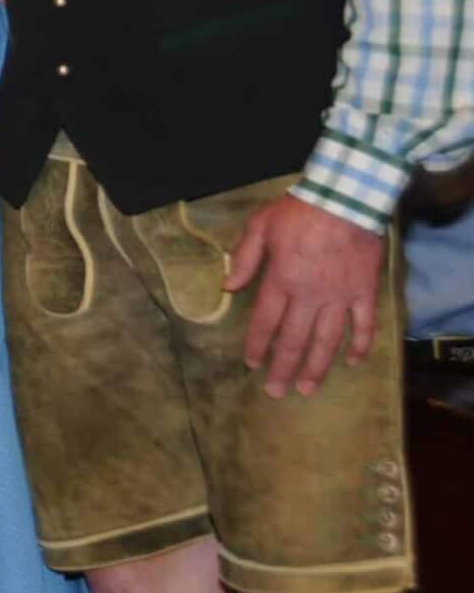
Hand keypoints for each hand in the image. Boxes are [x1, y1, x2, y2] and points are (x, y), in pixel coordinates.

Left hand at [224, 194, 385, 397]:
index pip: (265, 322)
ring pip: (327, 340)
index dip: (257, 345)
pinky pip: (363, 325)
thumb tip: (227, 287)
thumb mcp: (260, 226)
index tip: (252, 365)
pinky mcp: (365, 292)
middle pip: (294, 339)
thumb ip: (244, 258)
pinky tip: (352, 362)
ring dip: (317, 367)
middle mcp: (309, 295)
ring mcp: (340, 296)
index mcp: (281, 280)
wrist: (347, 199)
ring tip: (307, 388)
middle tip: (276, 393)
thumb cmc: (299, 211)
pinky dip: (359, 345)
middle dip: (282, 368)